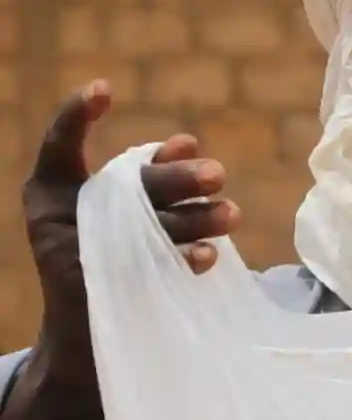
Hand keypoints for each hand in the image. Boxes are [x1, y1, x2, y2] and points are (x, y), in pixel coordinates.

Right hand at [0, 83, 237, 419]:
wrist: (91, 330)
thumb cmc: (108, 252)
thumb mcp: (117, 207)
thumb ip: (147, 172)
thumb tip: (188, 142)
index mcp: (52, 189)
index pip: (57, 143)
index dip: (74, 115)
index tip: (101, 88)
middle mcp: (57, 218)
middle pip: (126, 187)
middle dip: (176, 178)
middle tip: (217, 173)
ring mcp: (75, 256)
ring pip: (149, 228)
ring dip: (195, 219)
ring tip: (231, 215)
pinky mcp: (101, 291)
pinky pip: (151, 269)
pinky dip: (184, 258)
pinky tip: (210, 256)